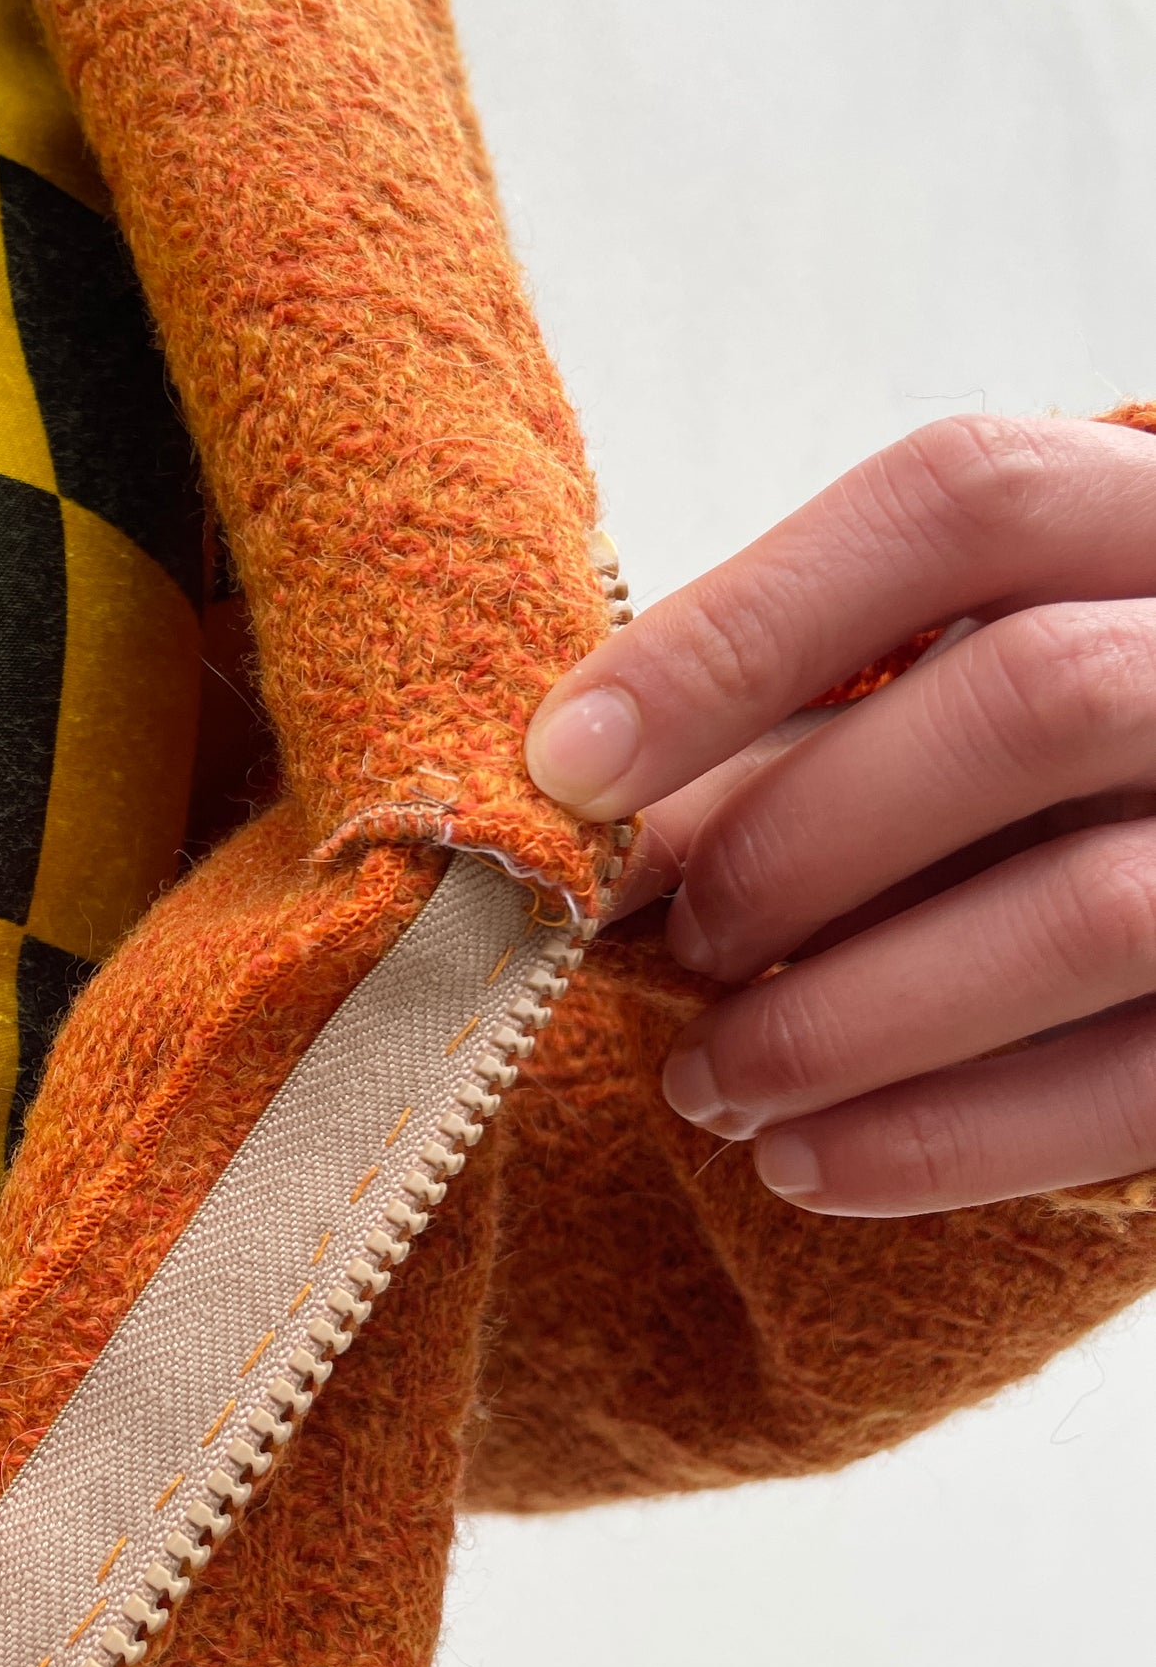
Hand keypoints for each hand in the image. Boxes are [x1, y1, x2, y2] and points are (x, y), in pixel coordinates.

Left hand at [525, 414, 1155, 1214]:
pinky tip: (801, 1164)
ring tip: (708, 1080)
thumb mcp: (925, 699)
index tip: (567, 763)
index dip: (742, 630)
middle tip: (679, 946)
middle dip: (798, 842)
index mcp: (1140, 519)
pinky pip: (1127, 1093)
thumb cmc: (1013, 784)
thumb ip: (785, 722)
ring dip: (845, 1017)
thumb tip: (570, 803)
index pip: (958, 503)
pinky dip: (937, 1141)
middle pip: (1030, 699)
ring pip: (1084, 910)